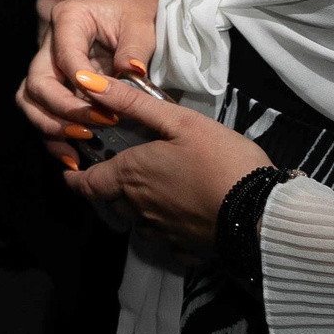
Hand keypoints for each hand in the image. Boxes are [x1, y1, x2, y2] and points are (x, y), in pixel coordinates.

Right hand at [17, 0, 161, 171]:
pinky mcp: (55, 87)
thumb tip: (130, 73)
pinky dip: (53, 136)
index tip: (104, 105)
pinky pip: (42, 112)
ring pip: (30, 100)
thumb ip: (134, 48)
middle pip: (38, 82)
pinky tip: (72, 156)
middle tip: (93, 126)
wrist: (137, 17)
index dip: (79, 82)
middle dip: (62, 109)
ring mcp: (48, 67)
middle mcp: (49, 43)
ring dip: (50, 126)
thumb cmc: (138, 16)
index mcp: (68, 19)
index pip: (64, 55)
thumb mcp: (142, 25)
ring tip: (78, 145)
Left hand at [63, 79, 269, 256]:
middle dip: (109, 188)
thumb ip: (132, 102)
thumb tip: (87, 83)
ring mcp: (163, 233)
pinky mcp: (187, 249)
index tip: (71, 173)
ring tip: (152, 191)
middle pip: (112, 201)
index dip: (76, 178)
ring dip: (136, 208)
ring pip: (137, 221)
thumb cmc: (221, 160)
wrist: (263, 213)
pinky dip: (164, 229)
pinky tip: (180, 216)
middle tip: (119, 173)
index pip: (88, 184)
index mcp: (131, 176)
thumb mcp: (180, 121)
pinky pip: (165, 241)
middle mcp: (139, 208)